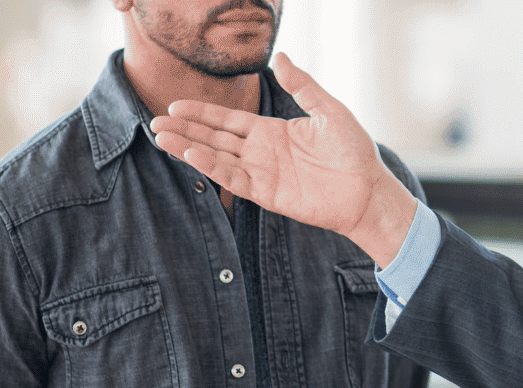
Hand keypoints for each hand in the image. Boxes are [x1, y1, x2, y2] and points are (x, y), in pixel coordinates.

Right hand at [149, 53, 417, 265]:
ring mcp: (263, 174)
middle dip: (185, 130)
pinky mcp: (268, 195)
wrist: (367, 190)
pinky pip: (234, 179)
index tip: (175, 106)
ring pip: (217, 158)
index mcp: (272, 132)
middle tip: (155, 122)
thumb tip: (280, 56)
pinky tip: (192, 155)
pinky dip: (213, 168)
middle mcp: (262, 152)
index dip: (202, 113)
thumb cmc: (353, 151)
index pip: (228, 120)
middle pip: (214, 139)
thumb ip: (302, 86)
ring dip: (189, 149)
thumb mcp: (328, 110)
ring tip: (161, 138)